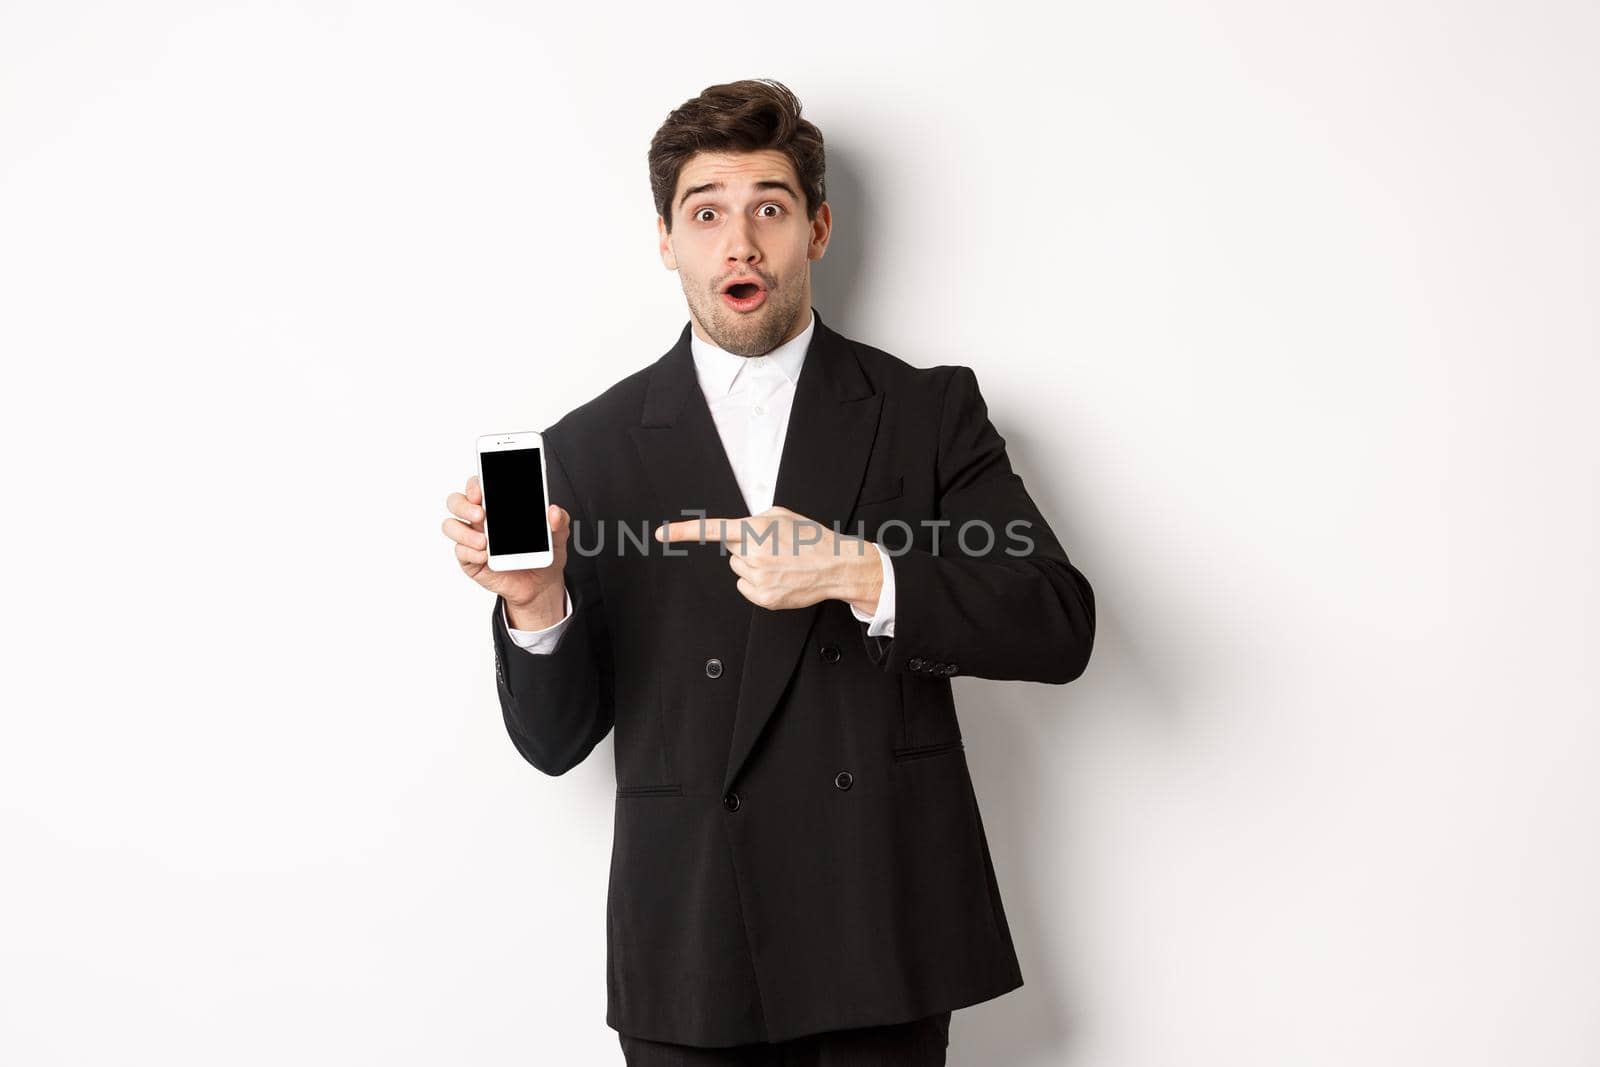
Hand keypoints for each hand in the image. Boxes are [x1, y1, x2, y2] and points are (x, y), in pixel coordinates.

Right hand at [443, 474, 568, 622]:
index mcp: (498, 505)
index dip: (474, 484)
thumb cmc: (541, 553)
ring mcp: (472, 538)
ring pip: (451, 526)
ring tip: (484, 541)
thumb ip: (559, 520)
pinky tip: (484, 556)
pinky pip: (460, 552)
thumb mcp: (557, 536)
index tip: (480, 489)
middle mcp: (480, 519)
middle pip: (457, 502)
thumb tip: (554, 512)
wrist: (540, 584)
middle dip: (464, 505)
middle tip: (481, 514)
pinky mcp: (470, 559)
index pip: (478, 486)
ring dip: (464, 531)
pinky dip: (470, 552)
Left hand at [654, 505, 881, 613]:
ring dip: (753, 566)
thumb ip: (754, 520)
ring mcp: (757, 579)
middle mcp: (752, 555)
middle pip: (732, 551)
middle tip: (773, 548)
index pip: (711, 530)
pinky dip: (758, 583)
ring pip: (738, 570)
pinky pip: (746, 587)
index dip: (682, 531)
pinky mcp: (764, 598)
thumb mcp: (782, 515)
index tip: (660, 534)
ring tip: (780, 563)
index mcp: (754, 530)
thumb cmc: (811, 538)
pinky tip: (779, 578)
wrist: (836, 565)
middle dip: (747, 548)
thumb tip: (741, 531)